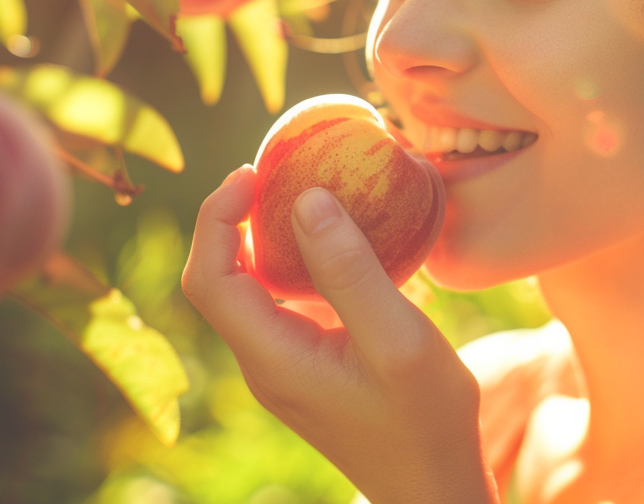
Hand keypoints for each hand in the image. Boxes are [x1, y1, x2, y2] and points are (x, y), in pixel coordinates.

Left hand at [182, 165, 498, 503]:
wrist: (434, 486)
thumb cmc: (424, 418)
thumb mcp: (398, 339)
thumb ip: (350, 270)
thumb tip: (306, 198)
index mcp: (272, 357)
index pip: (210, 277)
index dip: (217, 217)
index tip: (255, 172)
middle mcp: (264, 362)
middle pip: (219, 279)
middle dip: (233, 218)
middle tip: (275, 171)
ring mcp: (283, 366)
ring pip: (248, 290)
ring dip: (263, 238)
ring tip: (302, 192)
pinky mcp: (306, 365)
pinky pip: (280, 302)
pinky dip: (292, 262)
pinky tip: (333, 242)